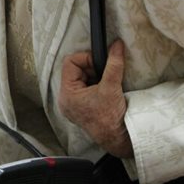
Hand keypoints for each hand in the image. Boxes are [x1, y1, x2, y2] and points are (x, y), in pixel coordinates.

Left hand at [59, 40, 133, 158]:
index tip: (101, 63)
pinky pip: (84, 88)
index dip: (86, 59)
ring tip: (105, 84)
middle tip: (105, 75)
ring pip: (80, 78)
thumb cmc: (111, 118)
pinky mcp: (79, 107)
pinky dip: (95, 85)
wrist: (117, 138)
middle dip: (91, 68)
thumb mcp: (112, 86)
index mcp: (67, 93)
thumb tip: (116, 45)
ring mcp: (72, 104)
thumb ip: (114, 64)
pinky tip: (104, 91)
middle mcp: (65, 99)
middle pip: (74, 69)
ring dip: (94, 76)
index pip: (70, 62)